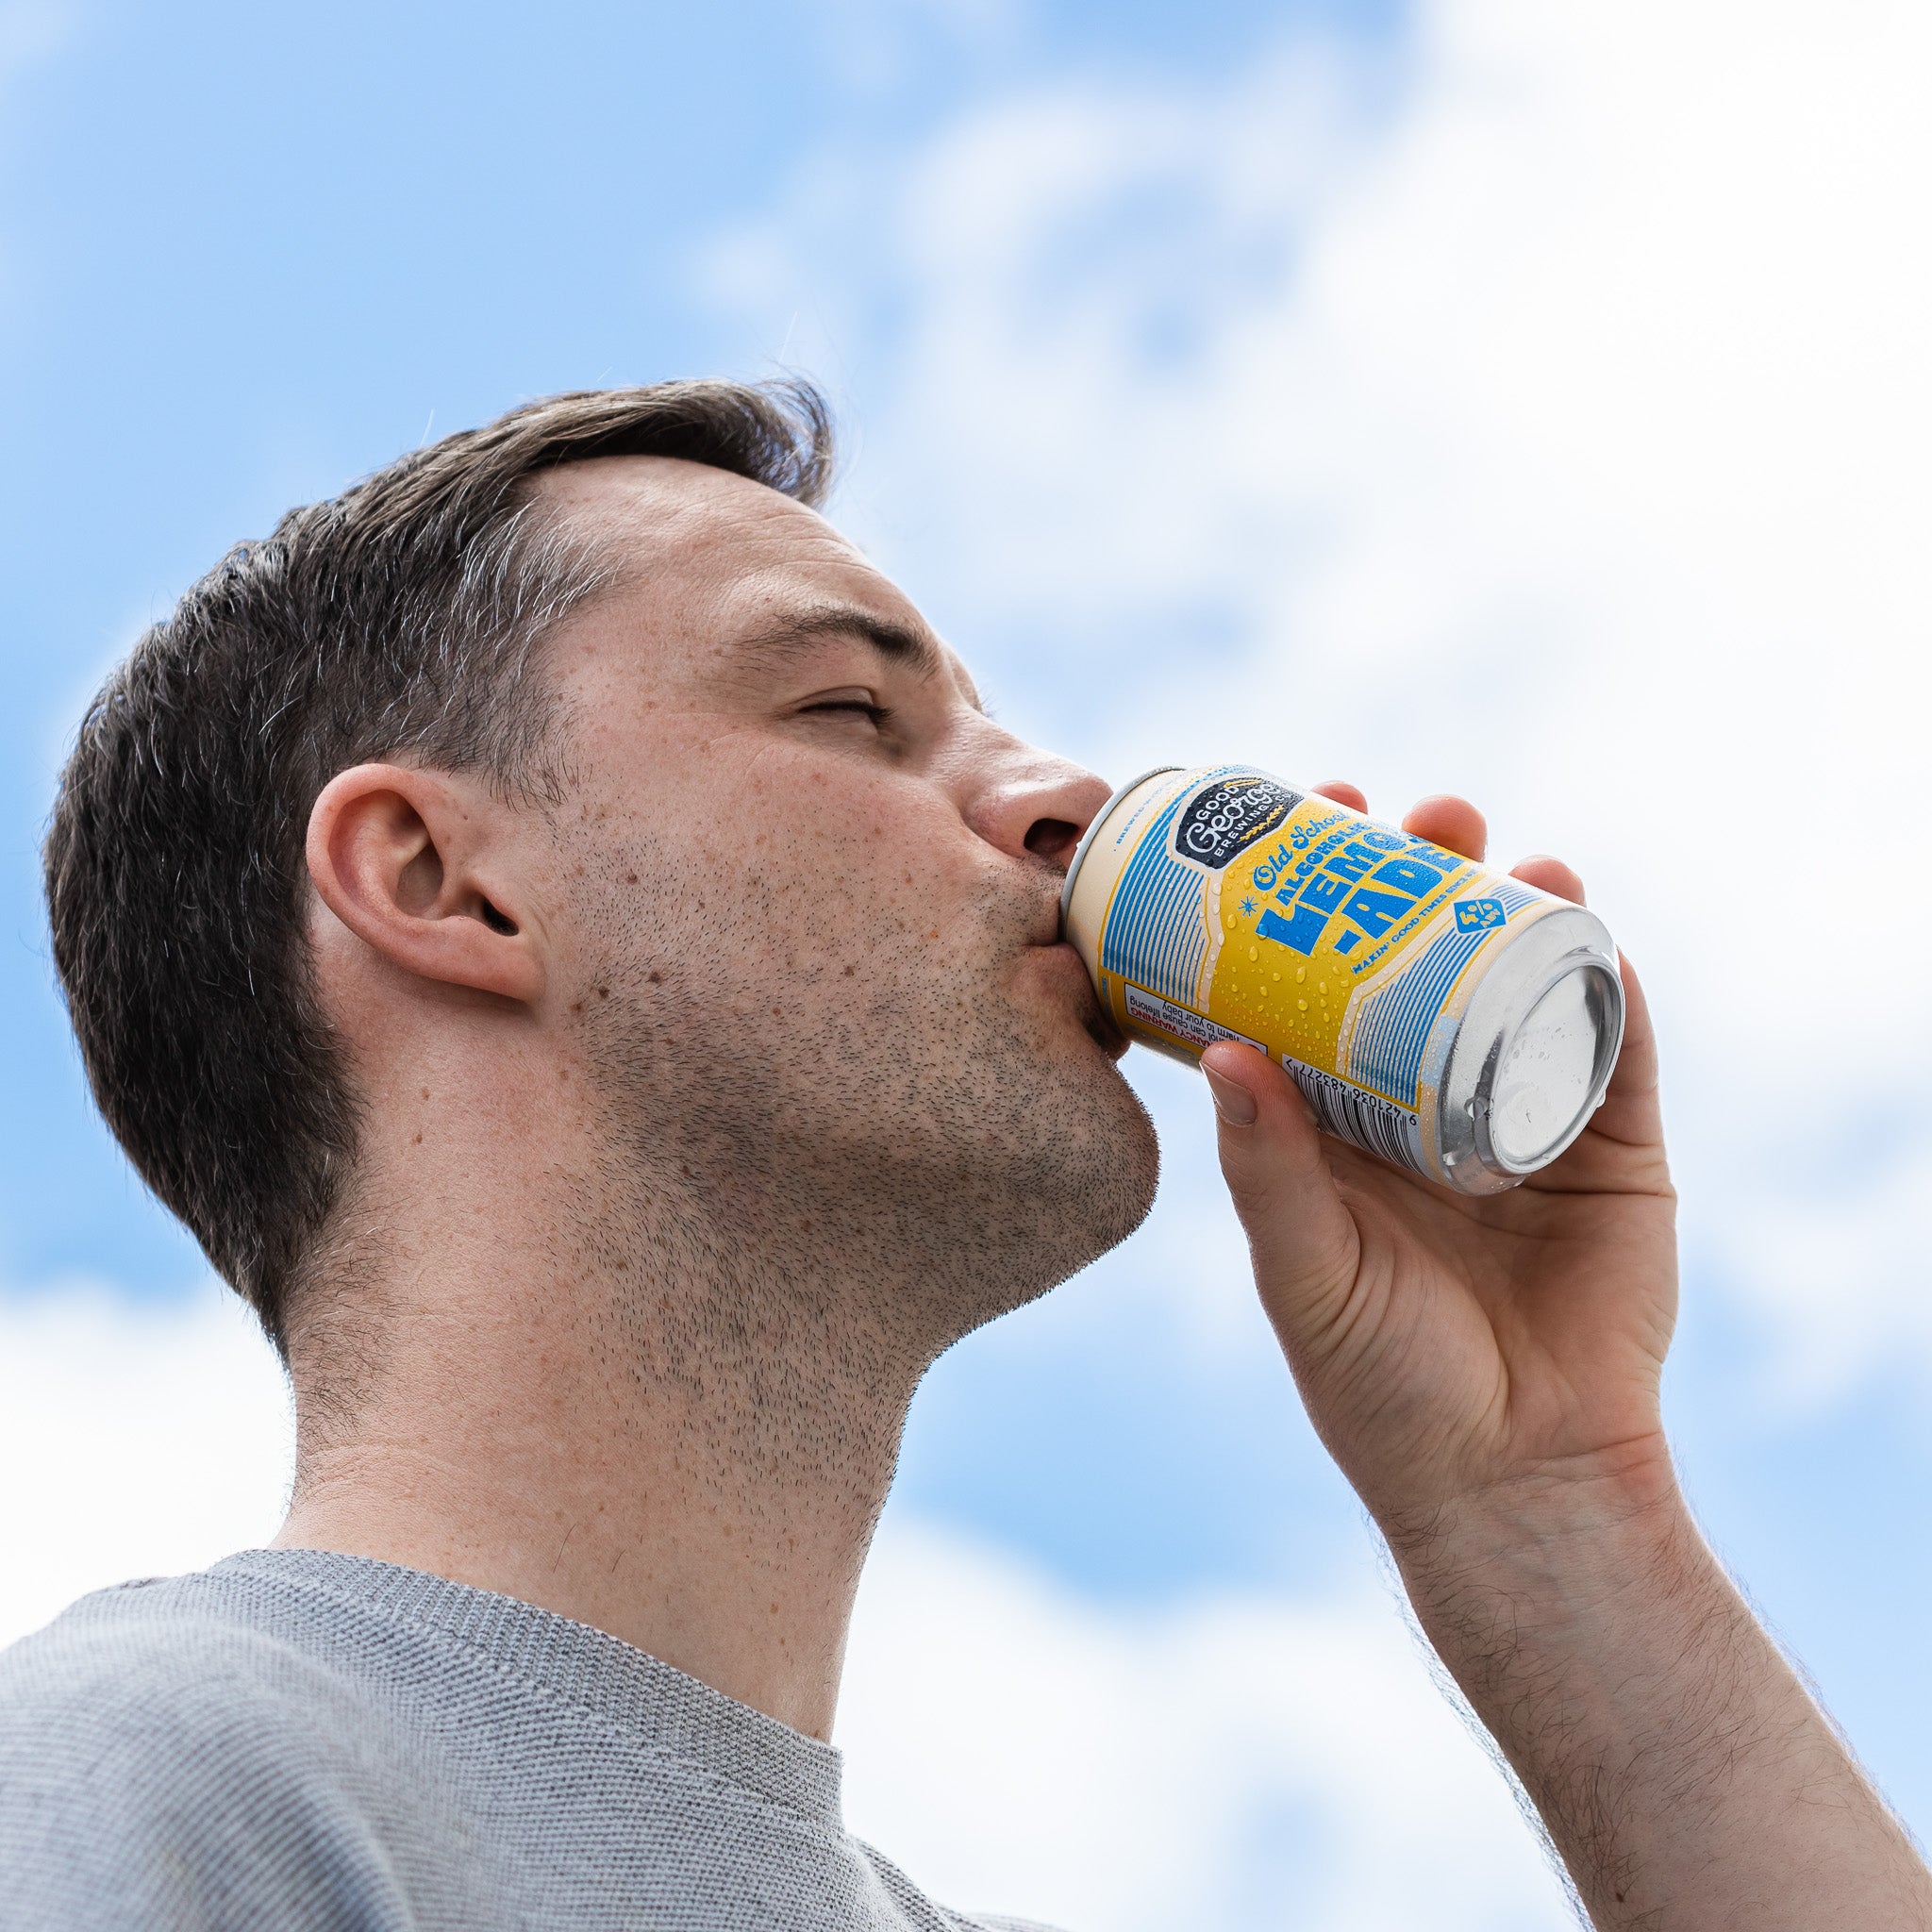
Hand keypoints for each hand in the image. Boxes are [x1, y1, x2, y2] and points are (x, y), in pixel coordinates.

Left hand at [1200, 786, 1677, 1554]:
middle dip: (1426, 880)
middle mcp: (1431, 1104)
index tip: (1301, 830)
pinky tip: (1588, 926)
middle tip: (1411, 816)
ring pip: (1525, 986)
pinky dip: (1608, 984)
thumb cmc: (1382, 1387)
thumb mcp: (1305, 1271)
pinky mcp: (1614, 1152)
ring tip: (1500, 852)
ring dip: (1519, 906)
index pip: (1330, 989)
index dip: (1321, 909)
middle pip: (1432, 963)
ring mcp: (1527, 1120)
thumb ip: (1265, 1171)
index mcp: (1345, 1125)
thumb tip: (1216, 1047)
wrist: (1513, 1480)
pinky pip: (1615, 1050)